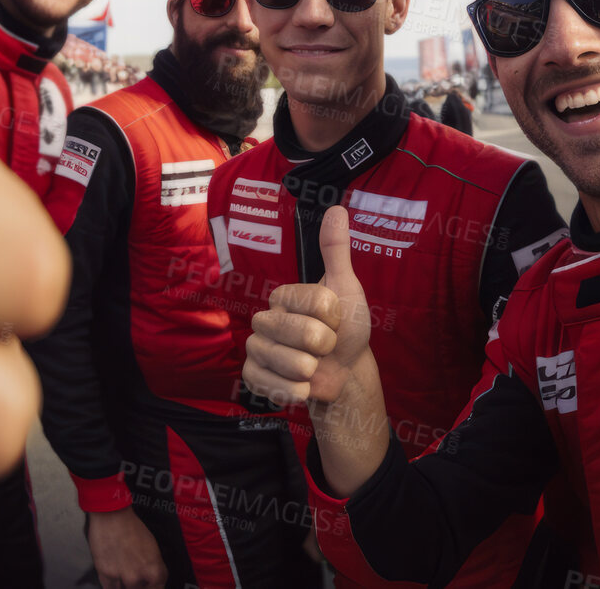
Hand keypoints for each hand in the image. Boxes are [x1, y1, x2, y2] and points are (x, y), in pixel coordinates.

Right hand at [86, 508, 167, 588]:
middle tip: (133, 572)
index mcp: (154, 569)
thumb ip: (153, 566)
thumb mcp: (152, 547)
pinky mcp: (106, 575)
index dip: (153, 586)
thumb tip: (150, 577)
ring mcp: (121, 578)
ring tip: (123, 570)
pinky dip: (113, 584)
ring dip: (125, 584)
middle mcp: (138, 577)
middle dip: (138, 583)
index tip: (148, 584)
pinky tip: (114, 575)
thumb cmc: (131, 527)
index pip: (158, 588)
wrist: (112, 517)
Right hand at [243, 208, 372, 405]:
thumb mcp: (346, 287)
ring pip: (287, 361)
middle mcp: (265, 319)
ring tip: (314, 366)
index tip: (336, 319)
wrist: (344, 371)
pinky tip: (302, 385)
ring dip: (312, 370)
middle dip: (326, 344)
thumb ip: (336, 250)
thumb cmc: (346, 327)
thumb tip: (336, 209)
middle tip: (327, 346)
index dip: (335, 316)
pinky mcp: (253, 377)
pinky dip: (295, 390)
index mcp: (284, 295)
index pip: (315, 302)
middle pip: (301, 333)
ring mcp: (257, 348)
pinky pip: (271, 385)